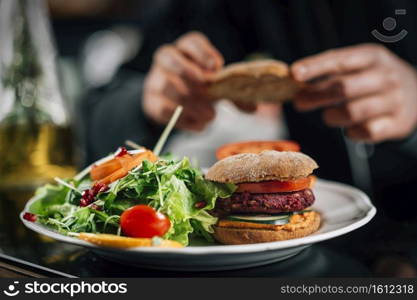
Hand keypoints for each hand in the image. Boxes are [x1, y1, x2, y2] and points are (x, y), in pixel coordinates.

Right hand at [143, 32, 222, 130]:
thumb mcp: (212, 78)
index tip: (216, 67)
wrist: (178, 103)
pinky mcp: (151, 102)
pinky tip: (200, 125)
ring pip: (166, 87)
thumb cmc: (201, 87)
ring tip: (210, 116)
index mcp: (184, 48)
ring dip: (190, 103)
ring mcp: (154, 80)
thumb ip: (214, 76)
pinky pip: (164, 110)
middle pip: (170, 59)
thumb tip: (215, 77)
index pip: (191, 42)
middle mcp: (165, 59)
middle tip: (209, 93)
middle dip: (190, 75)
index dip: (202, 53)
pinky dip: (184, 119)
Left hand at [291, 44, 416, 142]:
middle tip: (299, 102)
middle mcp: (386, 76)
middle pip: (342, 88)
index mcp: (373, 57)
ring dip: (332, 116)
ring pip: (351, 112)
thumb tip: (295, 83)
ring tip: (328, 115)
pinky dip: (351, 132)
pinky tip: (350, 128)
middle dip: (315, 96)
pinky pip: (364, 132)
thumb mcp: (359, 67)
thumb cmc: (374, 80)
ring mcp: (394, 100)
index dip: (315, 67)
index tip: (293, 73)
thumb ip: (331, 73)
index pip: (340, 60)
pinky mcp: (397, 123)